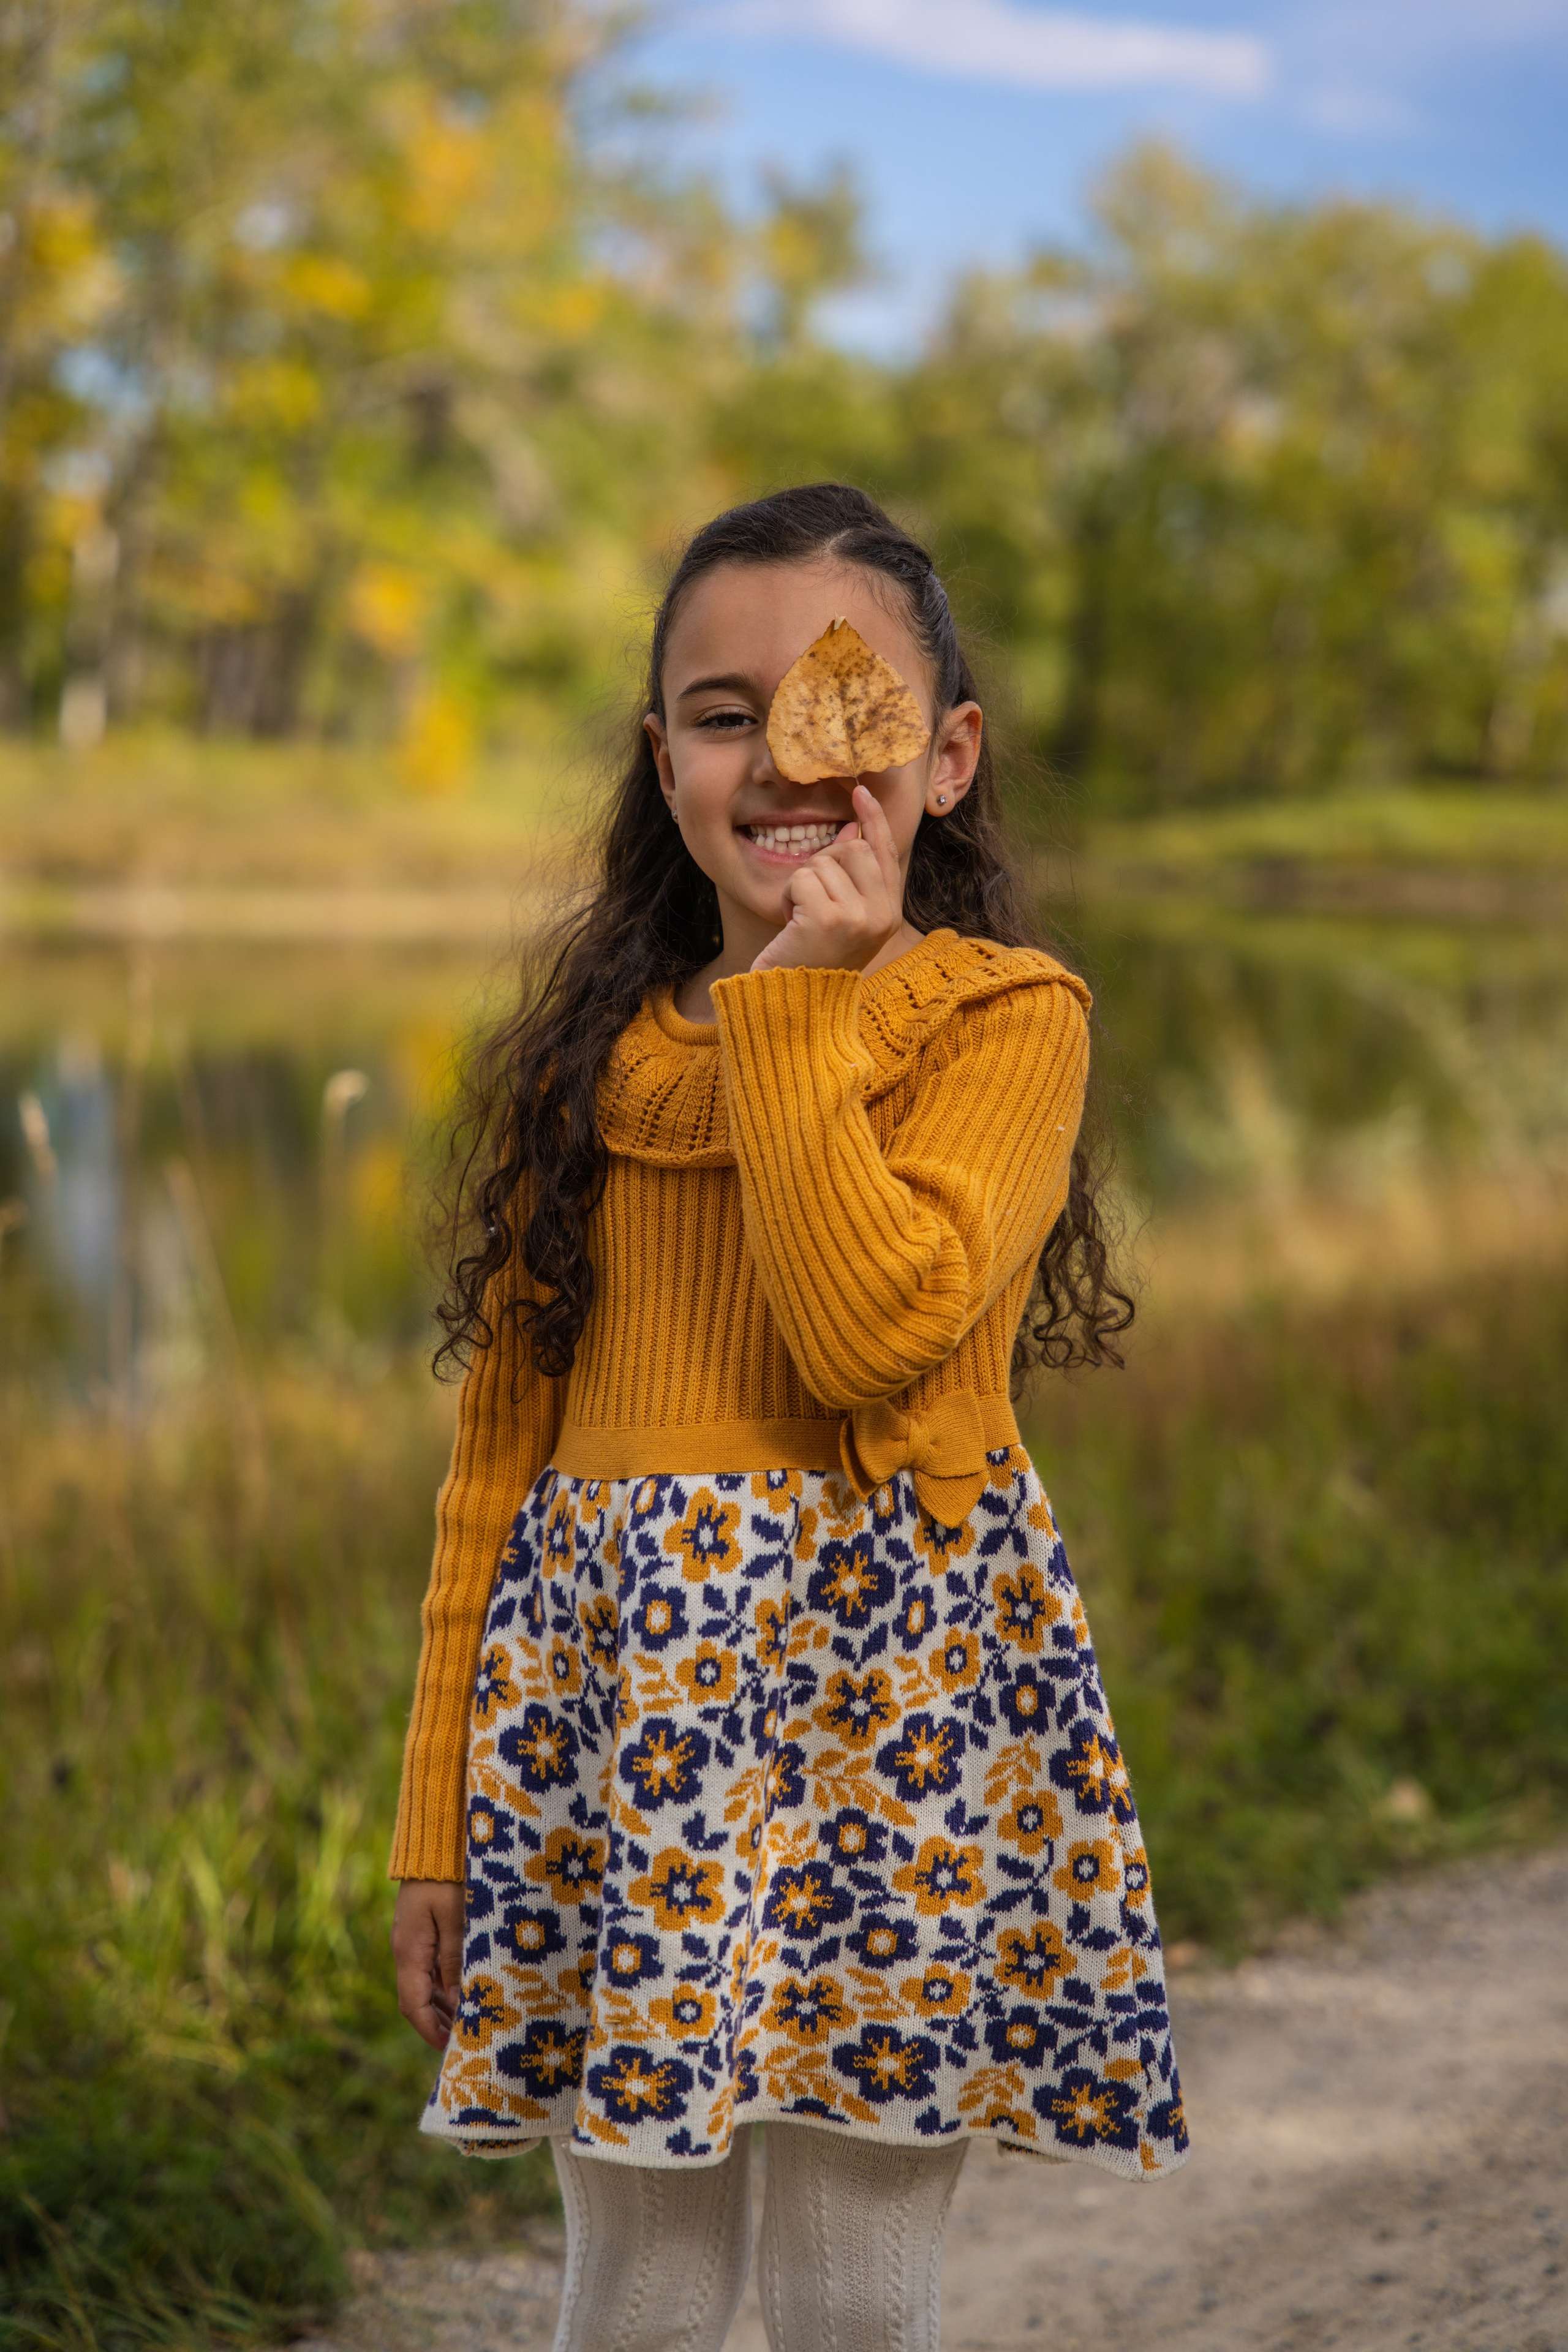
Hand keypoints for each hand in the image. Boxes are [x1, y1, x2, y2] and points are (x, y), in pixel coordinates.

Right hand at [392, 1878, 464, 2049]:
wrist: (434, 1839)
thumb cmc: (449, 1876)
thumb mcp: (457, 1918)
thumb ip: (457, 1960)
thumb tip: (461, 2003)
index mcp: (409, 1950)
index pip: (413, 2004)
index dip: (430, 2030)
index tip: (451, 2049)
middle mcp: (405, 1949)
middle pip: (416, 1999)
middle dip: (437, 2023)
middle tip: (465, 2041)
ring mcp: (412, 1940)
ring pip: (424, 1985)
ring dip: (442, 2006)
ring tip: (468, 2023)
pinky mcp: (422, 1930)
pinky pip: (430, 1967)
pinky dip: (445, 1985)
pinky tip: (463, 1991)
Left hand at [751, 785, 903, 975]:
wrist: (796, 1004)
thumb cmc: (815, 960)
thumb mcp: (844, 919)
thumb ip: (854, 880)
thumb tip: (851, 830)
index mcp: (890, 914)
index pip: (886, 853)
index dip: (874, 820)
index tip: (861, 791)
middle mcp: (881, 915)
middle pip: (853, 849)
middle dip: (824, 862)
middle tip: (812, 898)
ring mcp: (858, 917)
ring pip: (824, 861)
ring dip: (802, 884)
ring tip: (803, 918)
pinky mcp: (828, 920)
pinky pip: (802, 877)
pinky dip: (789, 896)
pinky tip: (793, 923)